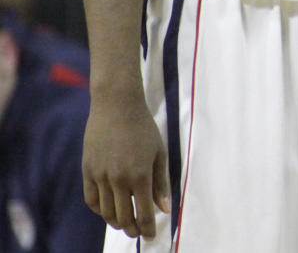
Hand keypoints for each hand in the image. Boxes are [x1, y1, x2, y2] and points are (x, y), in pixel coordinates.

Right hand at [82, 89, 170, 238]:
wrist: (117, 106)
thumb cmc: (144, 128)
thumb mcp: (159, 153)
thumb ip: (162, 183)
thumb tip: (165, 209)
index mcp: (140, 175)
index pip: (145, 213)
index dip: (148, 228)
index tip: (151, 235)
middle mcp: (119, 179)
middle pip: (123, 217)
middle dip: (133, 229)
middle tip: (139, 231)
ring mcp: (101, 176)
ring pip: (106, 212)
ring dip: (116, 222)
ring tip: (125, 223)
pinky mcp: (88, 171)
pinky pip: (92, 200)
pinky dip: (100, 210)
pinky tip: (109, 210)